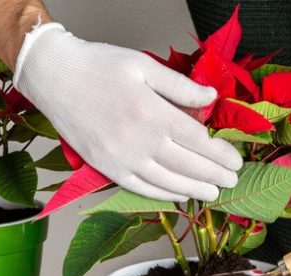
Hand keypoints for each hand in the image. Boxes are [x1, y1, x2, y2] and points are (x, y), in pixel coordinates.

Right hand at [13, 23, 242, 201]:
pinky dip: (164, 195)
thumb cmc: (98, 66)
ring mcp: (122, 158)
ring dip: (194, 189)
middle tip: (232, 181)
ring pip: (167, 182)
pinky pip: (141, 188)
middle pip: (188, 165)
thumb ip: (180, 86)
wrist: (54, 77)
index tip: (236, 160)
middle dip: (215, 175)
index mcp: (153, 113)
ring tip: (212, 193)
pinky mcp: (106, 168)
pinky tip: (179, 195)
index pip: (198, 140)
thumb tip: (212, 97)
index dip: (221, 153)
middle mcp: (140, 140)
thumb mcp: (144, 65)